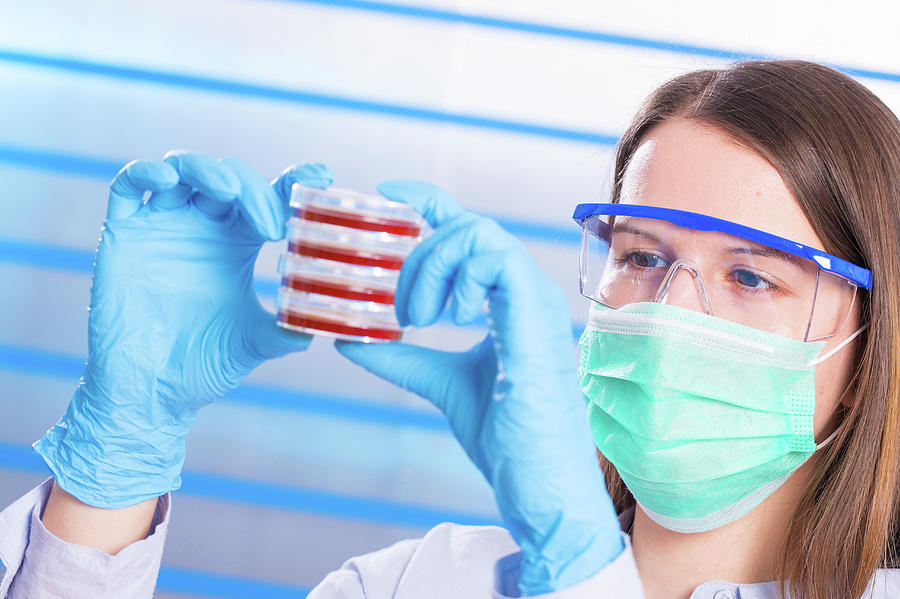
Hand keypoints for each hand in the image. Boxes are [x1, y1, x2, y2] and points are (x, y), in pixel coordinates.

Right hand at [34, 152, 332, 508]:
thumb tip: (326, 321)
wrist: (151, 394)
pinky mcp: (124, 233)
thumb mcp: (256, 342)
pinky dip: (147, 172)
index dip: (294, 179)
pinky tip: (168, 180)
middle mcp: (202, 226)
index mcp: (237, 242)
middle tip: (274, 227)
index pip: (269, 195)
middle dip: (256, 190)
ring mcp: (162, 225)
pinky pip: (129, 185)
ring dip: (209, 170)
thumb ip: (288, 328)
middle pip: (232, 178)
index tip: (321, 176)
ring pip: (184, 169)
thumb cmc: (203, 365)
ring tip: (230, 194)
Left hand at [335, 181, 623, 593]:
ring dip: (433, 266)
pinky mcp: (536, 319)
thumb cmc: (507, 438)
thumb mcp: (440, 384)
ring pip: (480, 235)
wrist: (540, 486)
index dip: (427, 202)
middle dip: (417, 251)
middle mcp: (525, 293)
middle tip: (397, 306)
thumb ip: (400, 357)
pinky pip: (497, 262)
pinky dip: (461, 279)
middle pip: (468, 226)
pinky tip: (448, 318)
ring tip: (415, 317)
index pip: (468, 230)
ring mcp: (535, 302)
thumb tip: (348, 338)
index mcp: (508, 301)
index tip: (386, 196)